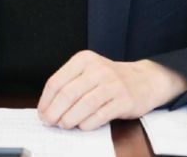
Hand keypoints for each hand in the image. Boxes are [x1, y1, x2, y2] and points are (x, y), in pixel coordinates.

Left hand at [37, 50, 186, 130]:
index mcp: (84, 60)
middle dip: (54, 112)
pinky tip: (82, 126)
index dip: (46, 101)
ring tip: (64, 125)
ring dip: (69, 119)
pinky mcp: (123, 100)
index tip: (42, 113)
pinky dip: (87, 124)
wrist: (144, 79)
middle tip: (49, 123)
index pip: (57, 81)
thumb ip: (70, 84)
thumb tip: (48, 108)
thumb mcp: (89, 71)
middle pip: (68, 94)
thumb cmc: (110, 79)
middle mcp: (98, 69)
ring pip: (83, 105)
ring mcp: (112, 84)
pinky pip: (100, 115)